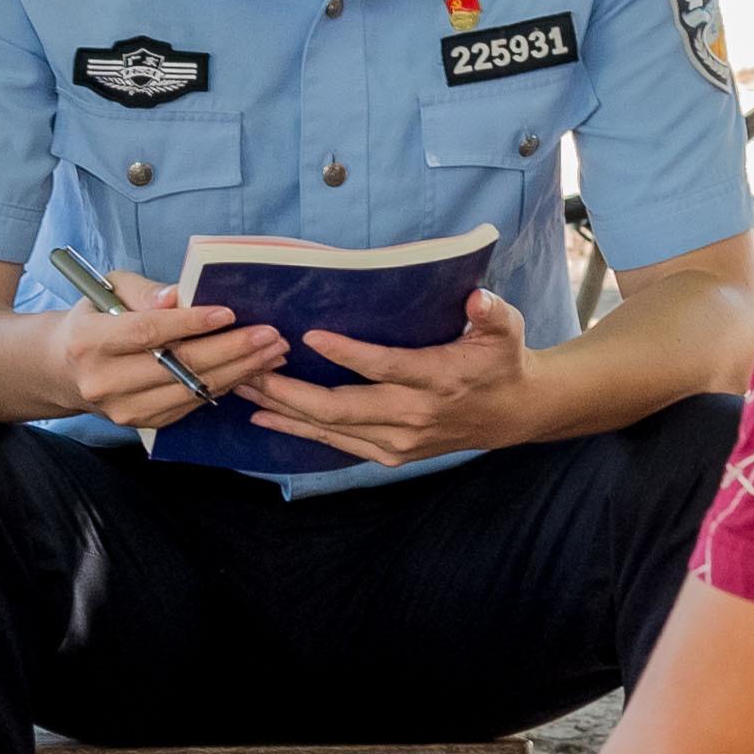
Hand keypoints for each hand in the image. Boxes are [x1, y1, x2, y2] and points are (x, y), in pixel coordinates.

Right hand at [51, 270, 281, 432]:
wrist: (66, 368)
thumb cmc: (96, 317)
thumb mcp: (110, 289)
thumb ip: (144, 291)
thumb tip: (177, 296)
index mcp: (89, 341)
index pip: (146, 332)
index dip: (189, 323)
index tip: (229, 312)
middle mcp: (103, 381)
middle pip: (176, 366)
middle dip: (230, 349)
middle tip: (270, 334)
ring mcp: (124, 410)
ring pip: (191, 390)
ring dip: (238, 371)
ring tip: (272, 352)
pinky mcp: (144, 423)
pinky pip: (192, 404)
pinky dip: (225, 385)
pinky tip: (250, 369)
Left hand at [252, 289, 542, 468]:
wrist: (513, 413)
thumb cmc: (501, 361)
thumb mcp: (506, 329)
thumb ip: (491, 312)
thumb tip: (476, 299)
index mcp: (436, 379)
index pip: (384, 368)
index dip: (347, 354)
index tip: (309, 336)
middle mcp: (412, 416)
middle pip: (340, 407)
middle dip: (289, 390)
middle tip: (249, 367)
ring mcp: (398, 441)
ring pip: (330, 429)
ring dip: (282, 410)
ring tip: (241, 389)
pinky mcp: (390, 454)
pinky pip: (335, 444)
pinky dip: (297, 431)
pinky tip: (264, 417)